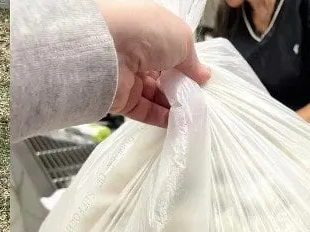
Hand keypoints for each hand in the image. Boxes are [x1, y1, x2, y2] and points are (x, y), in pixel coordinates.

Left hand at [97, 0, 211, 126]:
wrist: (107, 49)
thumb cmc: (145, 32)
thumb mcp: (181, 39)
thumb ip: (192, 60)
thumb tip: (202, 76)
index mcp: (150, 34)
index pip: (171, 54)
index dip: (187, 67)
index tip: (201, 80)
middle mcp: (137, 55)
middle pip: (164, 77)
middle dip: (182, 88)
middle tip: (198, 98)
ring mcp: (128, 78)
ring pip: (155, 96)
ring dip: (174, 105)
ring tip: (191, 111)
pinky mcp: (121, 100)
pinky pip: (144, 111)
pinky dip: (161, 117)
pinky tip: (176, 120)